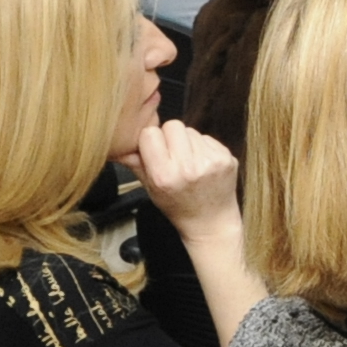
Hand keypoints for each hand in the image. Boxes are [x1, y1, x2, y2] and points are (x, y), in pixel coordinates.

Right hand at [123, 120, 240, 248]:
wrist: (211, 221)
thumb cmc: (178, 205)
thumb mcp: (150, 189)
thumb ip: (135, 164)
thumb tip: (119, 146)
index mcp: (164, 176)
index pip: (150, 134)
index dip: (150, 140)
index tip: (154, 151)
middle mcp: (188, 167)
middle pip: (173, 125)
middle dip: (170, 136)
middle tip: (172, 154)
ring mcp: (210, 161)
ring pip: (191, 130)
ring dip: (187, 141)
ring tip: (188, 161)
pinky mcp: (227, 158)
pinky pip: (207, 138)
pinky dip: (202, 147)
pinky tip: (202, 163)